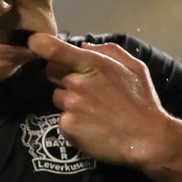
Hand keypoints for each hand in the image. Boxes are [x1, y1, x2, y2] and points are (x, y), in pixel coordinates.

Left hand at [28, 33, 171, 166]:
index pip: (55, 49)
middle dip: (63, 77)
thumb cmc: (142, 101)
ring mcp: (70, 106)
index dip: (39, 43)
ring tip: (94, 110)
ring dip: (70, 101)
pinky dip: (73, 122)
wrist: (148, 140)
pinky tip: (91, 126)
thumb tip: (83, 46)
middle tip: (86, 88)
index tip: (33, 41)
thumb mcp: (134, 67)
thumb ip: (107, 51)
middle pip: (52, 73)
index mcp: (93, 65)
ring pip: (58, 97)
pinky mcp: (67, 127)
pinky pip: (62, 119)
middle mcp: (77, 83)